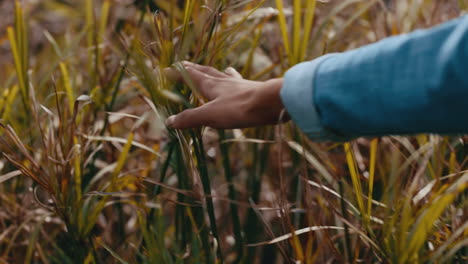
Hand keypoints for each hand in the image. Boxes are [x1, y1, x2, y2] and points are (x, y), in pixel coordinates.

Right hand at [165, 62, 287, 128]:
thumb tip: (169, 122)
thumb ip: (190, 118)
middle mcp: (224, 81)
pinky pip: (239, 83)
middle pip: (206, 72)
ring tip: (219, 70)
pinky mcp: (251, 91)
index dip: (178, 73)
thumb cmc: (238, 108)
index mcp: (211, 85)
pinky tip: (240, 82)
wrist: (270, 103)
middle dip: (194, 69)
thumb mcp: (210, 115)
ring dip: (217, 73)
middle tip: (186, 64)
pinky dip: (235, 81)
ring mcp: (239, 85)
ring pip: (224, 76)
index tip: (167, 70)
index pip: (191, 76)